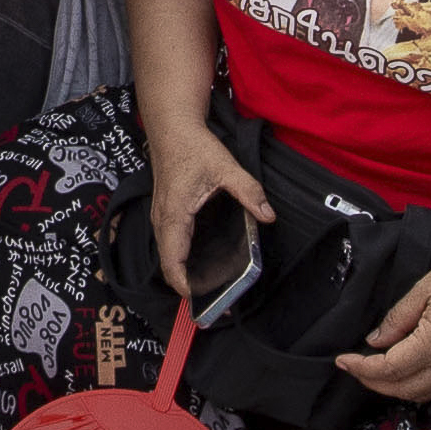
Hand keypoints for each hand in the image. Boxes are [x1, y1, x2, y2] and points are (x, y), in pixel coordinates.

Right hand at [141, 112, 273, 293]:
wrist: (171, 126)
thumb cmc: (193, 146)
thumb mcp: (225, 167)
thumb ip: (249, 192)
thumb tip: (268, 215)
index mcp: (174, 216)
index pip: (173, 263)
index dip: (186, 286)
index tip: (204, 302)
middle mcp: (163, 221)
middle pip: (169, 265)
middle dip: (188, 286)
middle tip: (215, 303)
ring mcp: (162, 217)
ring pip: (169, 256)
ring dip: (184, 273)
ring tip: (211, 288)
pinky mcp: (166, 212)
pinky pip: (171, 244)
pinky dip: (182, 259)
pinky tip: (202, 263)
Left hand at [345, 246, 430, 402]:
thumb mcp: (427, 288)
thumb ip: (398, 318)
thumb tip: (376, 341)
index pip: (389, 369)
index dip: (362, 368)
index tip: (343, 360)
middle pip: (402, 390)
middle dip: (373, 383)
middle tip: (354, 367)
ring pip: (421, 393)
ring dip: (394, 388)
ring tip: (374, 371)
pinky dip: (415, 384)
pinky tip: (404, 369)